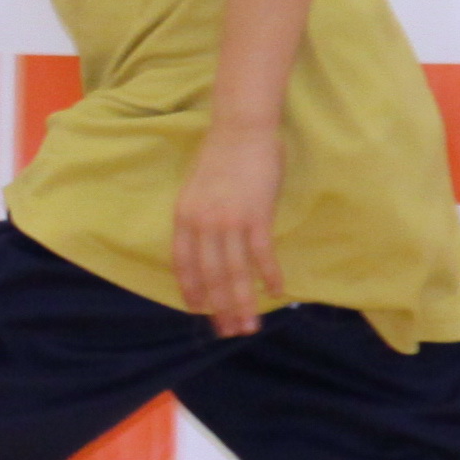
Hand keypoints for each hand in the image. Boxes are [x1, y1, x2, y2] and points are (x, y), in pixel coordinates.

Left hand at [172, 123, 286, 334]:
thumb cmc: (220, 155)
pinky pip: (261, 253)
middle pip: (211, 275)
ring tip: (250, 326)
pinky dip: (269, 275)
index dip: (192, 290)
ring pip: (235, 272)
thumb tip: (206, 246)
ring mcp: (229, 220)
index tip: (200, 311)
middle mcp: (202, 223)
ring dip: (243, 302)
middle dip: (220, 308)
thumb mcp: (195, 188)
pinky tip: (277, 292)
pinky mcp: (256, 215)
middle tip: (230, 331)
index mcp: (183, 217)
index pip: (183, 264)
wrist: (241, 128)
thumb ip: (197, 218)